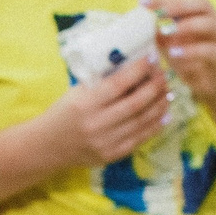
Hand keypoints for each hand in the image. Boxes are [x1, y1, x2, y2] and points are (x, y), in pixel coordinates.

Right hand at [38, 52, 172, 167]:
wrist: (48, 146)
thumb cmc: (63, 113)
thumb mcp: (77, 93)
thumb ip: (102, 83)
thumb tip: (133, 68)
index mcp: (85, 104)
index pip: (118, 84)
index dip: (138, 71)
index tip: (151, 60)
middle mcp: (96, 124)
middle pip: (135, 103)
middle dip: (154, 87)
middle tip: (164, 76)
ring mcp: (105, 142)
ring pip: (142, 121)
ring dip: (159, 105)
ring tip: (167, 93)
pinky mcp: (112, 155)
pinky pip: (140, 139)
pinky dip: (154, 125)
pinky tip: (163, 114)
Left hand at [144, 0, 215, 109]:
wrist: (214, 90)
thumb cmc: (191, 66)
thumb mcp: (171, 49)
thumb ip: (160, 37)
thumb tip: (141, 25)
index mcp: (202, 18)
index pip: (185, 1)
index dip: (164, 0)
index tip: (142, 2)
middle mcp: (215, 25)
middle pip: (202, 5)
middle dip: (178, 6)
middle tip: (157, 14)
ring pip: (210, 24)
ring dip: (187, 25)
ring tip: (165, 31)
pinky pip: (211, 51)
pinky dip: (192, 51)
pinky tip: (175, 53)